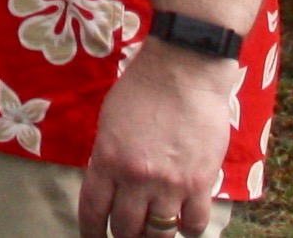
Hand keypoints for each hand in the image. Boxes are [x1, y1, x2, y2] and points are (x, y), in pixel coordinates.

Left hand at [79, 40, 239, 237]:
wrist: (184, 71)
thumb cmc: (143, 88)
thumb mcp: (109, 122)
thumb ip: (108, 157)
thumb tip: (111, 186)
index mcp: (107, 160)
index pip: (93, 211)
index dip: (91, 232)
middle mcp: (136, 178)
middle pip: (126, 228)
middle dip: (124, 235)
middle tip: (128, 233)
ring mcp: (170, 183)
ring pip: (159, 232)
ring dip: (155, 235)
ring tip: (155, 229)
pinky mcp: (201, 183)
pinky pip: (194, 223)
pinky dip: (188, 227)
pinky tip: (184, 219)